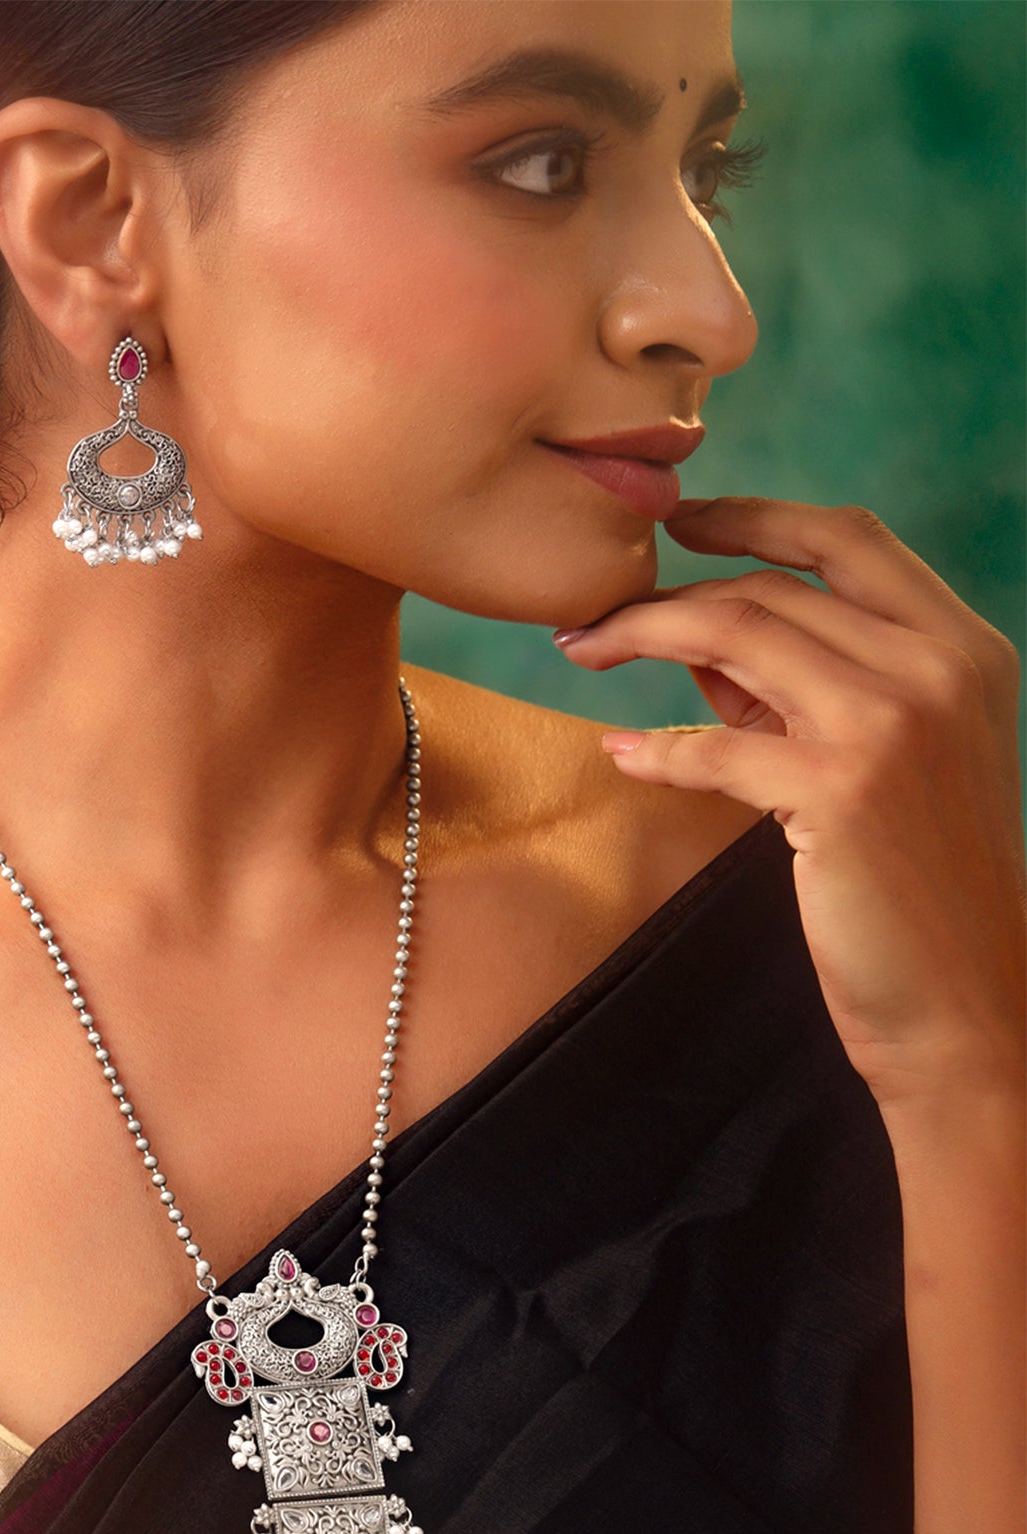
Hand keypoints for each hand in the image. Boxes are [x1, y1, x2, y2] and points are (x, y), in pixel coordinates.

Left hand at [552, 496, 1025, 1113]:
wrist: (967, 999)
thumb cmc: (917, 882)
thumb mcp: (888, 758)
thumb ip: (805, 689)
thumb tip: (702, 638)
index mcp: (961, 646)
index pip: (848, 539)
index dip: (756, 517)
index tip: (683, 521)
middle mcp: (938, 668)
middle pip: (772, 589)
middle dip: (667, 592)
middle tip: (593, 616)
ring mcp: (893, 725)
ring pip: (737, 637)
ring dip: (642, 637)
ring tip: (583, 652)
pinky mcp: (842, 791)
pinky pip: (717, 748)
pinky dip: (658, 751)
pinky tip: (620, 754)